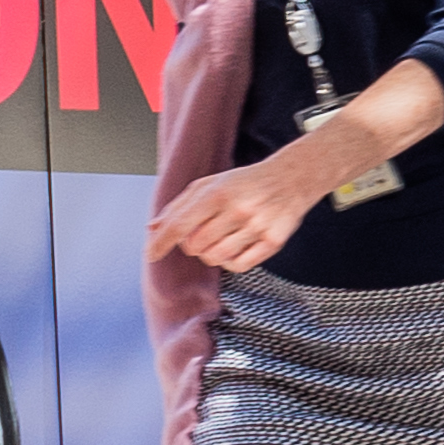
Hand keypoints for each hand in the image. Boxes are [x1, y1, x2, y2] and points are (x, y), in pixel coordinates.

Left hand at [149, 150, 326, 275]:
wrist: (292, 178)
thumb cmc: (246, 182)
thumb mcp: (210, 184)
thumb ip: (180, 205)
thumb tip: (153, 228)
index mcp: (218, 192)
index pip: (180, 224)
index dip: (160, 242)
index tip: (151, 254)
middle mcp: (238, 209)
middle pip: (195, 246)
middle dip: (191, 245)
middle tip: (201, 234)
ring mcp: (257, 226)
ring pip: (215, 258)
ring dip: (211, 253)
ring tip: (220, 239)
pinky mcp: (273, 241)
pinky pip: (239, 265)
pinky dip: (230, 262)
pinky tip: (235, 248)